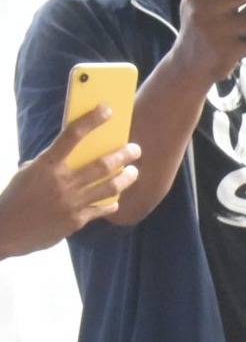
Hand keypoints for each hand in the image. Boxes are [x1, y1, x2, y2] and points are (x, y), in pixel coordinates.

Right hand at [0, 108, 140, 254]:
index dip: (91, 121)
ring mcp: (71, 202)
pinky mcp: (76, 220)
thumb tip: (75, 156)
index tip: (107, 110)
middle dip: (123, 155)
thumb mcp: (28, 174)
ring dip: (126, 178)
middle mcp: (62, 182)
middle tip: (136, 149)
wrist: (5, 230)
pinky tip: (116, 201)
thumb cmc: (15, 198)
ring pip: (109, 187)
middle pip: (102, 164)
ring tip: (133, 172)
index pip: (71, 136)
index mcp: (46, 165)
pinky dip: (111, 203)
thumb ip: (51, 165)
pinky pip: (101, 209)